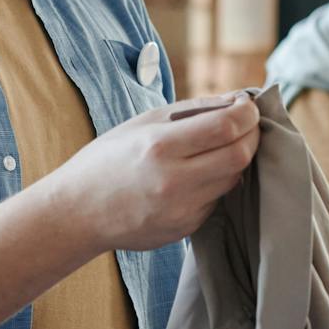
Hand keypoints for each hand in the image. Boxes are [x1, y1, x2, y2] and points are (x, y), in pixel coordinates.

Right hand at [43, 93, 260, 251]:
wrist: (77, 213)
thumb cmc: (108, 160)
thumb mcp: (143, 123)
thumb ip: (193, 110)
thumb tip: (236, 100)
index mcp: (160, 146)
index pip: (227, 127)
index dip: (247, 113)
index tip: (247, 105)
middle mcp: (174, 180)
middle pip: (240, 155)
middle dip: (251, 135)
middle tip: (244, 125)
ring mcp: (181, 209)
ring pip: (233, 179)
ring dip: (235, 160)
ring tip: (218, 147)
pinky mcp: (185, 228)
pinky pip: (217, 200)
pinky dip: (216, 183)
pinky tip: (197, 175)